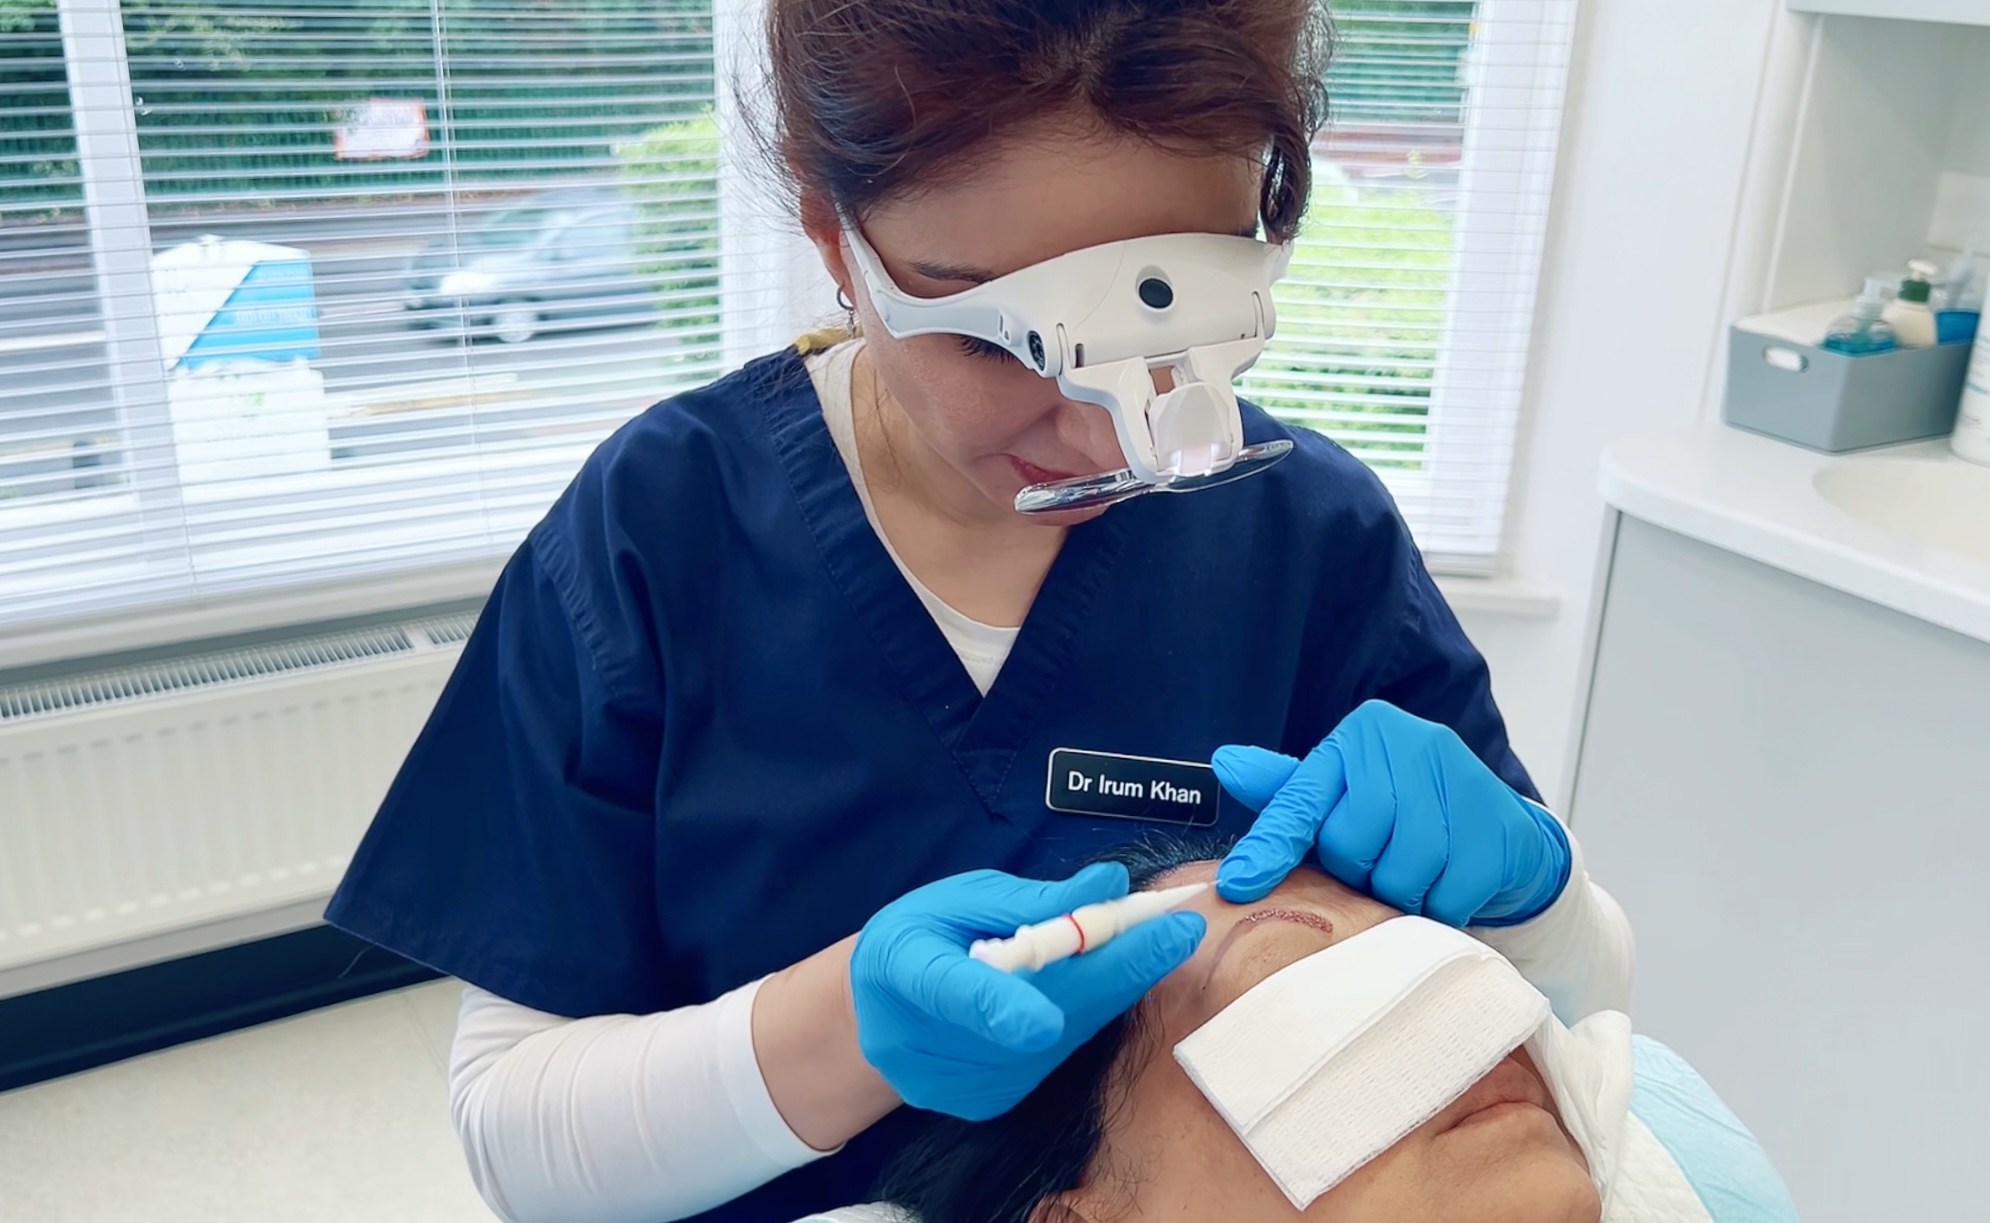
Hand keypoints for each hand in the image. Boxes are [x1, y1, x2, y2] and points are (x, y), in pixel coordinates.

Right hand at [850, 864, 1204, 1120]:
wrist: (879, 1011)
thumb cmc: (923, 935)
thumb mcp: (962, 897)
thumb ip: (1034, 899)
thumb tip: (1110, 883)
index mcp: (903, 971)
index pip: (953, 994)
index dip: (1000, 1008)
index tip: (1047, 1020)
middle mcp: (922, 1045)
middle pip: (1031, 1019)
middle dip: (1115, 972)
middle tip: (1177, 932)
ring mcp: (955, 1085)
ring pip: (1056, 1040)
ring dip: (1112, 989)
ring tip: (1153, 942)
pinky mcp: (986, 1104)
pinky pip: (1054, 1057)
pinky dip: (1087, 1014)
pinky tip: (1108, 981)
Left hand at [1212, 700, 1568, 926]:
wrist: (1502, 831)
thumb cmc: (1407, 812)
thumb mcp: (1345, 793)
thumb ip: (1290, 791)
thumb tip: (1227, 763)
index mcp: (1364, 733)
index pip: (1303, 800)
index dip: (1270, 847)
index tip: (1238, 885)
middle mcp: (1412, 742)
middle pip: (1351, 842)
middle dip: (1360, 871)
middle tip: (1381, 862)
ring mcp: (1461, 780)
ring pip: (1399, 872)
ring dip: (1403, 892)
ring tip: (1417, 874)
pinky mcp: (1496, 827)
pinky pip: (1446, 895)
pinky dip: (1443, 906)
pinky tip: (1450, 884)